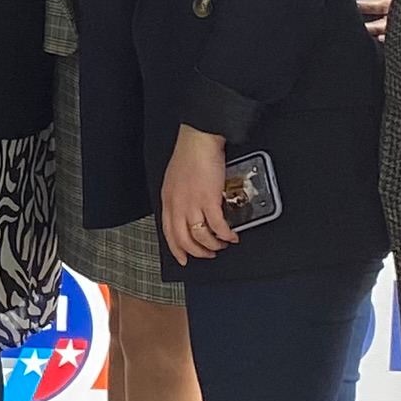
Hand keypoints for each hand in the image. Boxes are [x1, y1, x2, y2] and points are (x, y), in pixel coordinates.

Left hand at [157, 128, 234, 262]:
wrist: (198, 141)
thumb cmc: (188, 156)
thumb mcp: (174, 181)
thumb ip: (178, 199)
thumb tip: (186, 213)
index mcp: (168, 200)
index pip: (169, 232)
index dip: (177, 249)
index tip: (183, 259)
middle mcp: (178, 205)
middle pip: (184, 239)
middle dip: (197, 252)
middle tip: (208, 254)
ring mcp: (193, 204)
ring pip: (201, 236)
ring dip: (213, 245)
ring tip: (222, 245)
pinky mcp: (209, 200)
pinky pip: (218, 226)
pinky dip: (226, 235)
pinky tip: (232, 236)